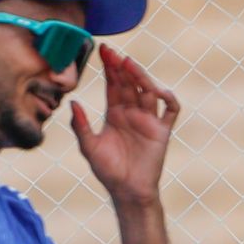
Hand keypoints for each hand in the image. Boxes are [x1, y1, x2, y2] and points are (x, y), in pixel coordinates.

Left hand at [70, 45, 179, 204]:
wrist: (127, 192)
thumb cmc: (108, 172)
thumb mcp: (89, 147)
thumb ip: (81, 125)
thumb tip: (72, 103)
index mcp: (115, 113)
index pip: (113, 84)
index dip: (109, 67)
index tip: (103, 51)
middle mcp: (132, 112)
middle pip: (130, 83)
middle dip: (122, 67)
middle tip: (113, 53)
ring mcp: (149, 120)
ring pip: (149, 91)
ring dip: (141, 76)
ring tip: (129, 65)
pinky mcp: (162, 131)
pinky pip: (171, 109)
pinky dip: (168, 97)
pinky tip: (157, 91)